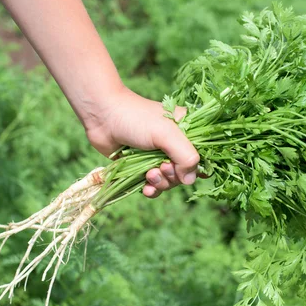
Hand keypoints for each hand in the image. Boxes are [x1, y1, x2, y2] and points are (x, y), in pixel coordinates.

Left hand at [83, 86, 199, 197]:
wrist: (102, 116)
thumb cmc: (136, 119)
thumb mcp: (166, 134)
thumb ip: (185, 156)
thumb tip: (190, 181)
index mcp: (187, 131)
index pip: (202, 156)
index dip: (196, 168)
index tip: (183, 167)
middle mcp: (174, 145)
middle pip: (185, 173)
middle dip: (174, 176)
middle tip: (161, 168)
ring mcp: (157, 156)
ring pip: (169, 181)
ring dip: (161, 184)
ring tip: (149, 175)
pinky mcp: (141, 167)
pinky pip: (153, 185)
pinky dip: (151, 189)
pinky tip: (145, 189)